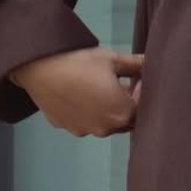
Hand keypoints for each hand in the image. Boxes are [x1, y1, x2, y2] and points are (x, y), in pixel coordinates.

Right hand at [7, 47, 144, 137]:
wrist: (39, 68)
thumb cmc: (80, 62)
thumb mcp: (113, 59)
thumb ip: (137, 65)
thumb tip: (152, 62)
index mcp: (122, 113)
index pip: (143, 108)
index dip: (142, 93)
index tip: (138, 78)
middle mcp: (105, 128)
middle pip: (125, 119)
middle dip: (127, 103)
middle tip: (122, 82)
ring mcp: (84, 131)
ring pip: (104, 123)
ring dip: (107, 109)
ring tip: (100, 88)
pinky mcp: (67, 128)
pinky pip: (84, 121)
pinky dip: (88, 112)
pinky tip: (81, 93)